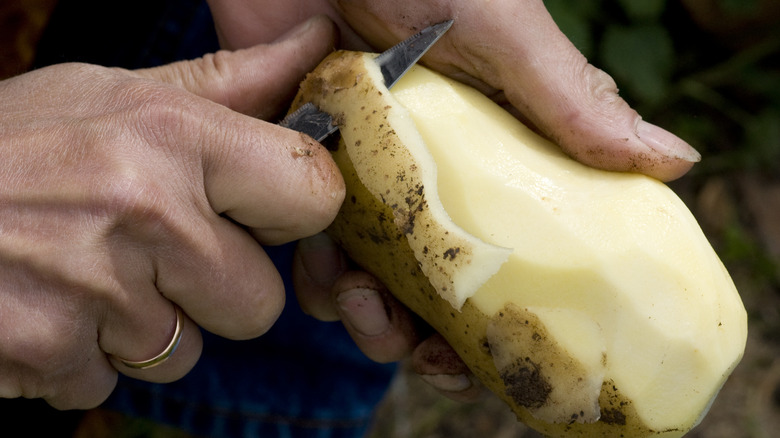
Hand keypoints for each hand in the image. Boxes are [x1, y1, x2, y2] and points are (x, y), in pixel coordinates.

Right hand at [0, 18, 340, 408]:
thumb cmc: (11, 142)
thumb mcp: (115, 93)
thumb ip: (228, 84)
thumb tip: (317, 42)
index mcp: (175, 136)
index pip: (314, 195)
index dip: (293, 213)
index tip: (258, 210)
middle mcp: (148, 212)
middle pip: (261, 302)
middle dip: (216, 288)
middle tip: (153, 250)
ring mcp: (99, 293)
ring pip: (188, 351)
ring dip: (147, 325)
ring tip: (88, 272)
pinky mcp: (52, 353)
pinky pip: (115, 380)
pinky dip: (86, 355)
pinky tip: (49, 304)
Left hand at [205, 0, 700, 400]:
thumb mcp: (501, 31)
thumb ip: (570, 100)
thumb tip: (676, 162)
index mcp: (488, 154)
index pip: (508, 251)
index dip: (503, 316)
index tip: (489, 357)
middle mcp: (428, 174)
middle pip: (433, 282)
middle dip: (424, 332)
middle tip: (419, 351)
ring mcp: (362, 172)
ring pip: (367, 275)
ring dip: (363, 311)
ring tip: (359, 305)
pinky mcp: (301, 162)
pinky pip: (303, 239)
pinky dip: (312, 267)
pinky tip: (318, 265)